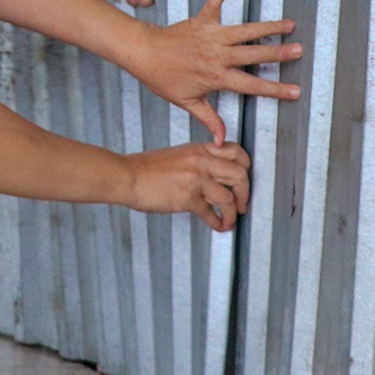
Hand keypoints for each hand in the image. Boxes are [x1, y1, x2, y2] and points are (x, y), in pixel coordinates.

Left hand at [124, 0, 301, 140]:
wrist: (144, 54)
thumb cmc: (164, 79)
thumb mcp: (187, 102)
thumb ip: (209, 119)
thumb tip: (221, 140)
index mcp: (216, 76)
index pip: (251, 85)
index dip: (274, 89)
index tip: (294, 91)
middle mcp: (218, 54)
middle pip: (253, 54)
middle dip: (278, 52)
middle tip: (299, 50)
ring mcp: (211, 35)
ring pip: (243, 30)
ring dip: (266, 26)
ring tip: (288, 23)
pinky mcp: (201, 20)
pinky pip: (214, 1)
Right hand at [124, 141, 251, 231]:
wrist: (128, 176)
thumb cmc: (146, 168)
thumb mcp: (178, 156)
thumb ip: (197, 163)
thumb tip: (212, 178)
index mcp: (199, 149)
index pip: (236, 152)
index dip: (246, 167)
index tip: (244, 179)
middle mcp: (201, 161)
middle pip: (240, 174)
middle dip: (245, 193)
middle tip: (242, 204)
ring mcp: (196, 179)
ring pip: (229, 196)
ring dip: (233, 212)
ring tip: (231, 219)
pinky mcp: (188, 198)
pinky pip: (211, 212)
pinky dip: (218, 222)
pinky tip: (218, 225)